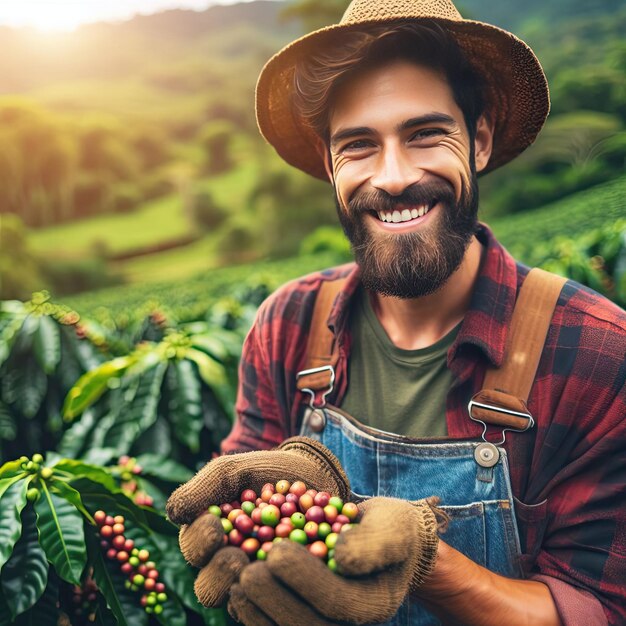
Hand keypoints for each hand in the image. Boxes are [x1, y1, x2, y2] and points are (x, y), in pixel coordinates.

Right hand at [165, 437, 350, 606]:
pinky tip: (302, 560)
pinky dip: (288, 582)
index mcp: (207, 540)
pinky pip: (281, 599)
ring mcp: (258, 580)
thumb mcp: (232, 470)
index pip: (193, 552)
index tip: (214, 525)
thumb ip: (204, 487)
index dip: (199, 543)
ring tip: (269, 557)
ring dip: (253, 580)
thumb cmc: (264, 471)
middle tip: (236, 554)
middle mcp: (228, 567)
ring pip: (244, 600)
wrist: (310, 474)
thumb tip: (175, 514)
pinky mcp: (288, 587)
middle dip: (220, 572)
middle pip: (210, 589)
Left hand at [228, 497, 439, 624]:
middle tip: (247, 572)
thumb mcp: (392, 527)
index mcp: (372, 604)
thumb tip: (341, 555)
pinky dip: (252, 614)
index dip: (304, 579)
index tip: (277, 551)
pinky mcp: (303, 620)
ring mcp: (323, 625)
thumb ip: (373, 542)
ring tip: (235, 582)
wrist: (384, 542)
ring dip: (256, 611)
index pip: (336, 601)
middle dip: (273, 599)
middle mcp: (346, 625)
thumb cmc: (390, 530)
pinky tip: (234, 590)